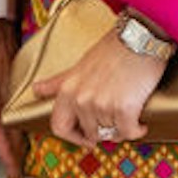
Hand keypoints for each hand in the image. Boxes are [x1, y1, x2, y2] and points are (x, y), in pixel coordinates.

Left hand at [36, 26, 165, 146]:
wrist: (140, 38)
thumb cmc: (113, 49)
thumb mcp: (80, 65)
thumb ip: (59, 82)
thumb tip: (37, 89)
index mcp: (68, 89)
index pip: (59, 127)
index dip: (73, 138)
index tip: (87, 138)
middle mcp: (81, 99)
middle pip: (91, 134)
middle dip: (105, 132)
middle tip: (116, 122)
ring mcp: (101, 105)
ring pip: (112, 134)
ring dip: (123, 129)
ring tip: (130, 114)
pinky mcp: (124, 108)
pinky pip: (129, 132)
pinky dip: (137, 130)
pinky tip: (141, 122)